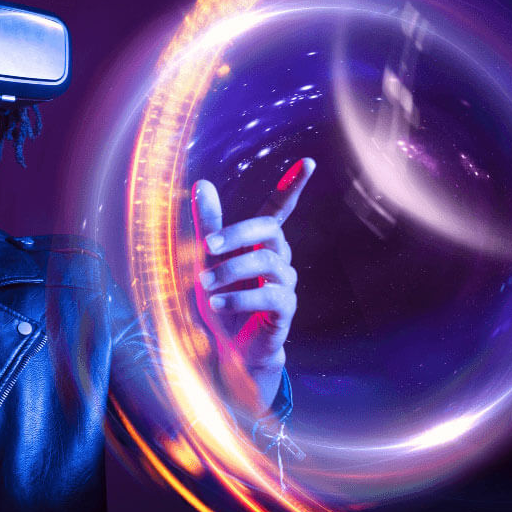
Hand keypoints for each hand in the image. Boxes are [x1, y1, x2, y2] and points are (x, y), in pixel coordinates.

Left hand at [191, 157, 314, 411]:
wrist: (228, 349)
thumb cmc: (220, 301)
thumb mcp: (205, 262)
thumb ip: (206, 224)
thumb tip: (201, 183)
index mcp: (261, 242)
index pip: (279, 208)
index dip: (292, 186)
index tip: (309, 161)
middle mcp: (278, 258)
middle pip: (268, 230)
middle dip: (237, 233)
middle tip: (207, 244)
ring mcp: (285, 284)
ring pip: (266, 262)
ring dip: (230, 270)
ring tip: (204, 284)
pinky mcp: (284, 310)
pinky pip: (270, 296)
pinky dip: (240, 297)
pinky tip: (218, 303)